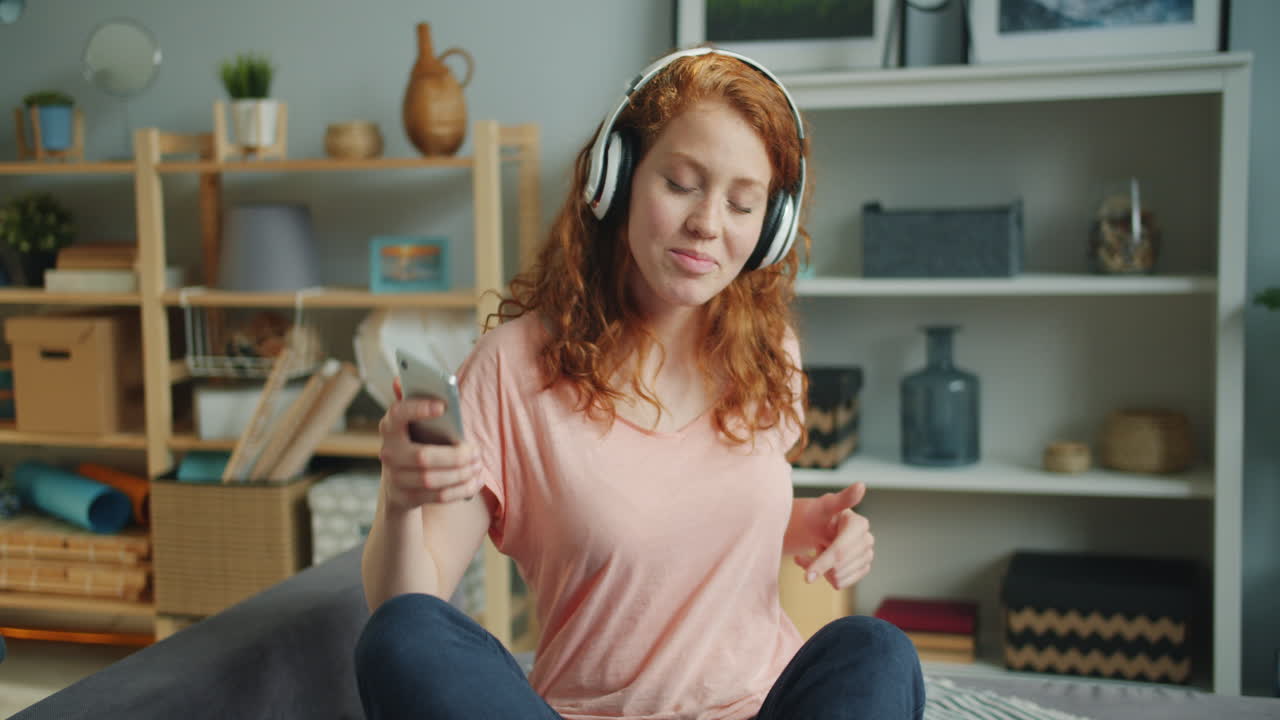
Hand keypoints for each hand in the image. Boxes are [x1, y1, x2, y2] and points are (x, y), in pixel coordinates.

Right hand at [377, 377, 482, 509]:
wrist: (400, 484)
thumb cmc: (416, 443)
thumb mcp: (415, 425)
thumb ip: (418, 404)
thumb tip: (401, 380)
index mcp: (390, 427)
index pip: (398, 414)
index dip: (418, 409)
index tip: (443, 405)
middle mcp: (388, 453)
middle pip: (422, 457)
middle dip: (455, 456)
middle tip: (476, 450)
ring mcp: (395, 478)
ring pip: (432, 479)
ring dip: (462, 473)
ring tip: (478, 464)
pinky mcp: (405, 498)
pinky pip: (438, 496)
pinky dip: (461, 489)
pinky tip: (475, 480)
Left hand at [792, 482, 872, 590]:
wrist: (817, 526)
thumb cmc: (818, 514)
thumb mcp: (825, 506)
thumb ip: (842, 498)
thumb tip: (861, 485)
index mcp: (860, 524)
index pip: (839, 550)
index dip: (822, 562)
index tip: (804, 574)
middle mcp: (867, 541)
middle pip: (838, 567)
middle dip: (818, 563)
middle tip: (808, 548)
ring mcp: (867, 556)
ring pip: (838, 577)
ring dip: (821, 569)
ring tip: (815, 551)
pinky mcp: (862, 569)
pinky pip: (840, 583)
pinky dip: (826, 576)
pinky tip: (820, 562)